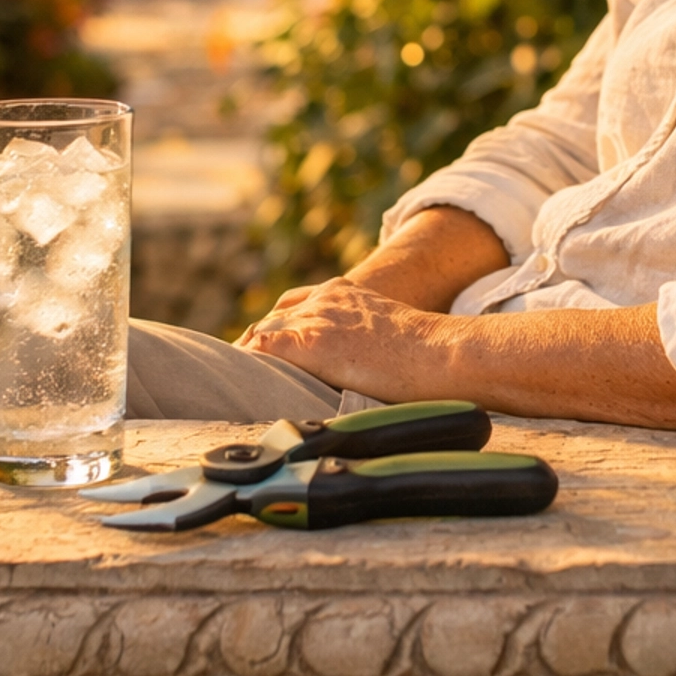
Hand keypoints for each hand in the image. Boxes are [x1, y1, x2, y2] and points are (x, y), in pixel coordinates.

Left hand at [239, 278, 457, 398]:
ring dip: (249, 357)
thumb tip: (360, 366)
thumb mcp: (386, 329)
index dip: (274, 332)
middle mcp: (324, 299)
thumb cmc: (426, 353)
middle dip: (255, 346)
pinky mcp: (314, 344)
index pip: (291, 307)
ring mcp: (318, 319)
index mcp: (343, 291)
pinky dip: (252, 365)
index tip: (264, 355)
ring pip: (263, 334)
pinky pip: (267, 350)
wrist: (440, 351)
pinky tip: (245, 383)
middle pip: (272, 320)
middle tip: (243, 374)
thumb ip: (362, 337)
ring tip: (235, 385)